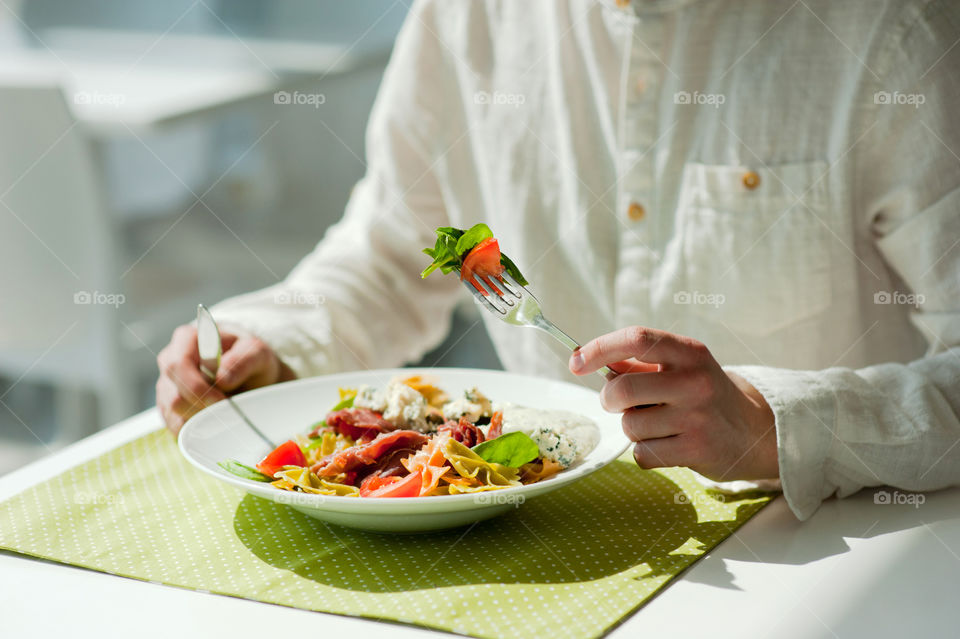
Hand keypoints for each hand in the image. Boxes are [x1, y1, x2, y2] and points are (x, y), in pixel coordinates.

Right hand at [156, 324, 295, 434]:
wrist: (248, 370)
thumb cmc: (250, 356)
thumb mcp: (257, 352)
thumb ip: (242, 360)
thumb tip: (221, 378)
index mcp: (187, 339)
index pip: (178, 365)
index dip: (197, 387)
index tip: (222, 401)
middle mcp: (170, 361)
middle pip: (173, 395)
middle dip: (202, 408)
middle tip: (228, 411)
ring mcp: (166, 385)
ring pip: (173, 414)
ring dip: (200, 420)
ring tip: (225, 412)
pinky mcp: (168, 407)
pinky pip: (174, 426)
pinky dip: (195, 429)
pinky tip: (214, 420)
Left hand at [569, 326, 777, 480]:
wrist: (753, 432)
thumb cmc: (702, 395)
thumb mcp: (679, 368)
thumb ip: (637, 364)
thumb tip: (586, 360)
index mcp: (688, 352)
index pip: (636, 338)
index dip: (599, 348)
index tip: (576, 361)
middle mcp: (694, 381)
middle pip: (623, 389)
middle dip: (609, 399)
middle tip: (617, 403)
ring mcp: (697, 417)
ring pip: (630, 425)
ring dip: (632, 428)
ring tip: (657, 425)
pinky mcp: (697, 450)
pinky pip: (642, 453)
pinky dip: (645, 452)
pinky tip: (667, 445)